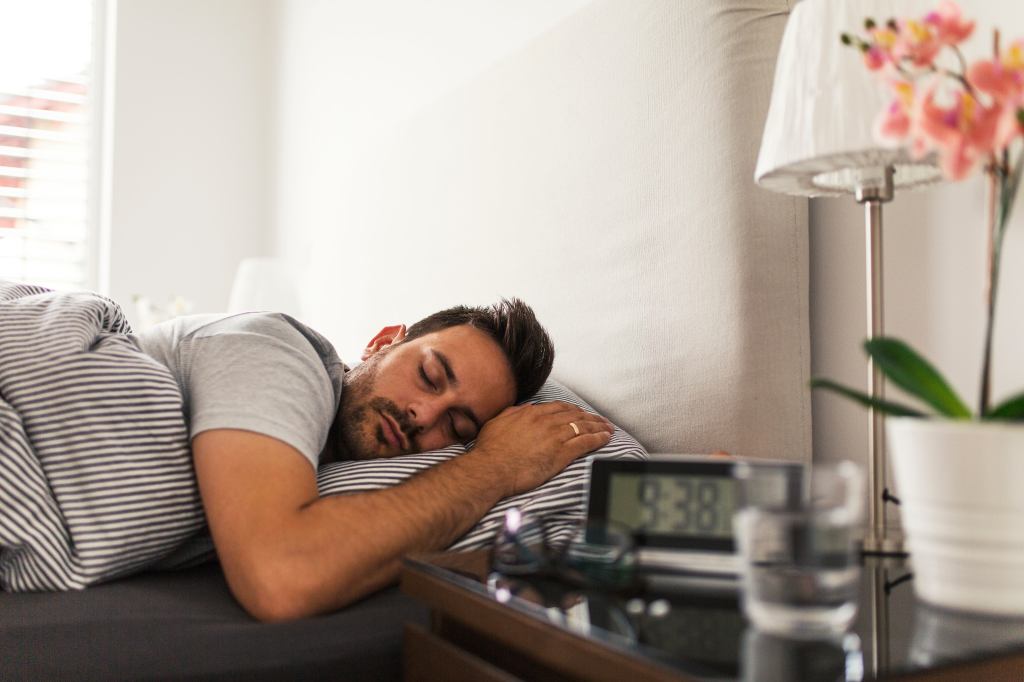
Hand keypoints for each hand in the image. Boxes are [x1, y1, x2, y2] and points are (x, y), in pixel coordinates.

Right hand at [471, 401, 613, 496]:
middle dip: (590, 417)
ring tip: (608, 428)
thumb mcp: (497, 423)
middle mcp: (545, 422)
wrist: (490, 469)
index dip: (573, 410)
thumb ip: (513, 413)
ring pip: (583, 427)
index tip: (580, 413)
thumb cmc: (490, 451)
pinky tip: (606, 438)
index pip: (559, 407)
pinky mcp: (561, 454)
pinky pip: (585, 442)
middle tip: (600, 420)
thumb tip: (526, 408)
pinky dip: (598, 439)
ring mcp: (554, 437)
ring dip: (598, 426)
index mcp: (531, 414)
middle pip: (575, 415)